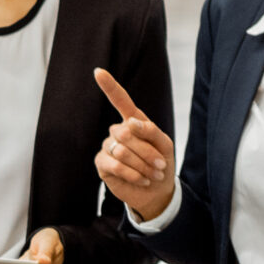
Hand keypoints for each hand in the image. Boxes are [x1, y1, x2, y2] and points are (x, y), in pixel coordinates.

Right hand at [92, 68, 175, 223]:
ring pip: (122, 150)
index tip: (98, 71)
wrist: (156, 191)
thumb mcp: (165, 145)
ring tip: (153, 175)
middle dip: (147, 151)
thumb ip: (151, 131)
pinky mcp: (102, 164)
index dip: (109, 86)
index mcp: (133, 122)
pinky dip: (133, 174)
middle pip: (126, 132)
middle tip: (160, 166)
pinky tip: (142, 180)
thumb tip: (129, 123)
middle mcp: (117, 132)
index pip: (120, 100)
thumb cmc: (161, 164)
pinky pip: (115, 165)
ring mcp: (107, 147)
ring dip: (143, 165)